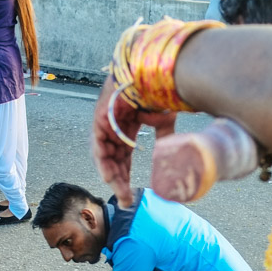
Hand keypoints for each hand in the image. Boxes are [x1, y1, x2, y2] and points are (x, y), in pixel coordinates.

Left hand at [91, 76, 176, 207]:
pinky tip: (109, 177)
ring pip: (105, 156)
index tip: (131, 195)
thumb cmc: (158, 88)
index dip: (126, 176)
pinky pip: (99, 145)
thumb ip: (165, 134)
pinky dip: (103, 162)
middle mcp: (113, 127)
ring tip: (120, 193)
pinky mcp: (100, 118)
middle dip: (120, 182)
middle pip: (113, 160)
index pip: (123, 157)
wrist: (151, 69)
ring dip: (112, 176)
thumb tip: (172, 151)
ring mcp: (105, 122)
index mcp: (126, 126)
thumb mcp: (164, 119)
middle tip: (126, 201)